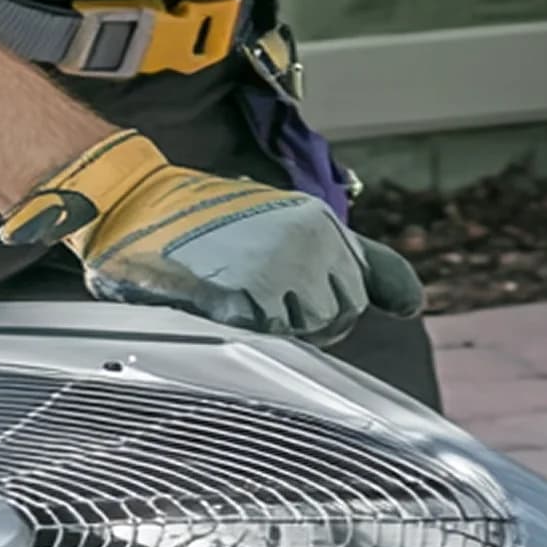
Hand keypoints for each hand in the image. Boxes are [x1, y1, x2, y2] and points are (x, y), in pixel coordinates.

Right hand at [0, 130, 421, 345]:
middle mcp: (311, 242)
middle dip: (303, 323)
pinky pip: (268, 342)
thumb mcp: (294, 228)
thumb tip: (414, 304)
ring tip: (234, 296)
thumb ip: (364, 265)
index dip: (325, 306)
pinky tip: (217, 306)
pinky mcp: (245, 295)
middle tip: (252, 296)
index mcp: (323, 225)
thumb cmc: (205, 223)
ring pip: (308, 336)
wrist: (133, 205)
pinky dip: (243, 334)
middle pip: (339, 320)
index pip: (360, 295)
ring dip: (273, 332)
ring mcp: (280, 269)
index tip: (285, 293)